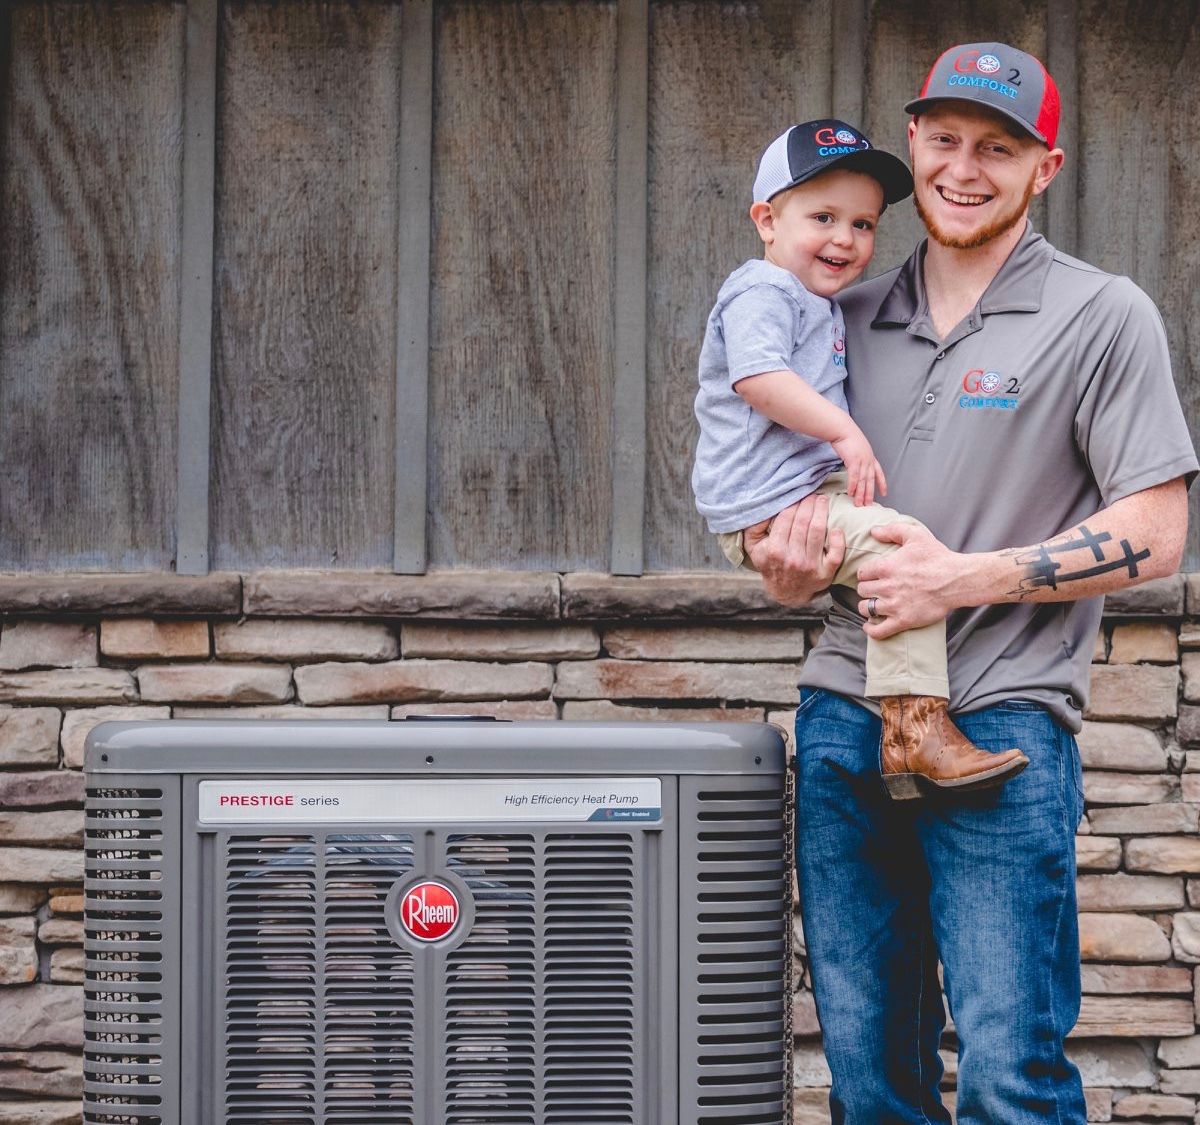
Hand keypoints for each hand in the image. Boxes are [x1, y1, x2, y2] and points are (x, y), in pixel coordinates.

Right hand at [744, 494, 844, 606]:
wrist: (785, 591)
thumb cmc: (770, 562)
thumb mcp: (753, 546)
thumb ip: (754, 526)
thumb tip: (766, 506)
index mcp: (775, 550)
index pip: (786, 518)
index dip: (794, 503)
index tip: (799, 494)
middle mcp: (792, 558)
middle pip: (803, 522)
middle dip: (808, 504)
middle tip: (812, 494)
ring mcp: (810, 566)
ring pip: (818, 533)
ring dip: (821, 512)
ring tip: (822, 501)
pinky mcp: (825, 574)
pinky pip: (836, 555)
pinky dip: (839, 540)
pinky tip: (836, 528)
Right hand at [831, 429, 886, 506]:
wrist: (843, 429)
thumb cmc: (847, 437)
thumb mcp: (857, 448)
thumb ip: (858, 457)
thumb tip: (854, 463)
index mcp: (870, 457)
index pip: (879, 473)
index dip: (882, 483)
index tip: (884, 493)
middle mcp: (868, 460)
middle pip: (870, 480)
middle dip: (870, 494)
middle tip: (869, 505)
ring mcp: (862, 460)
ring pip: (863, 481)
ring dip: (861, 493)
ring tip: (859, 504)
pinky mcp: (853, 461)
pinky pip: (854, 476)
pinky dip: (853, 486)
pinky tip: (851, 493)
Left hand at [855, 522, 959, 637]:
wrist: (957, 580)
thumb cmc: (938, 557)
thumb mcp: (916, 535)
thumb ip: (892, 530)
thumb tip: (874, 530)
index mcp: (886, 567)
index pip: (862, 573)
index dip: (866, 574)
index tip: (871, 576)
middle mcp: (887, 587)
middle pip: (862, 590)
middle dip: (866, 589)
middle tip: (873, 589)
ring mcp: (894, 605)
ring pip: (866, 609)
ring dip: (867, 607)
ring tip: (872, 605)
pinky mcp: (903, 620)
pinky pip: (879, 630)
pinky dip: (871, 630)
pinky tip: (869, 626)